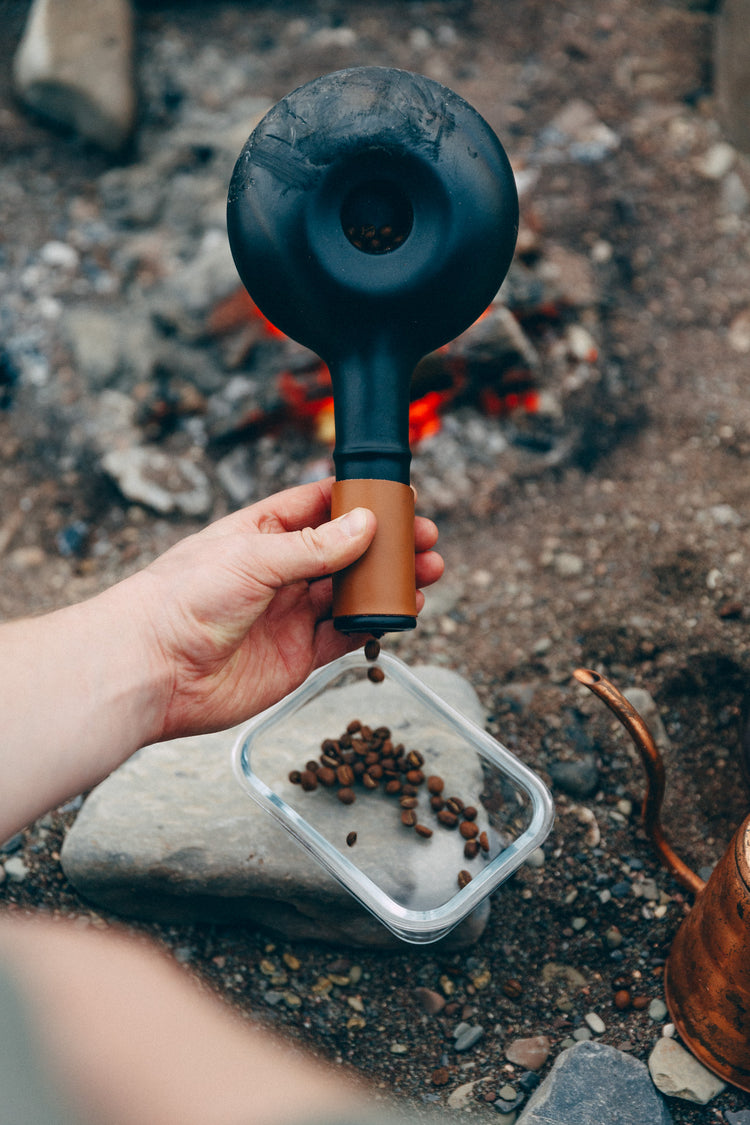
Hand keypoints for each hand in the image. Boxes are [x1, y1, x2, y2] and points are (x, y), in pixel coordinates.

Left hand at [130, 478, 442, 738]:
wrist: (152, 670)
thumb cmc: (182, 601)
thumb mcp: (252, 557)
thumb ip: (313, 546)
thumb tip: (364, 525)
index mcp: (261, 532)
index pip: (318, 506)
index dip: (358, 501)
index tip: (397, 497)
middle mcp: (277, 572)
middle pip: (344, 551)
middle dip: (386, 545)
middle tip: (424, 541)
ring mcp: (288, 614)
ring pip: (350, 593)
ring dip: (387, 584)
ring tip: (426, 575)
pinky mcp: (296, 656)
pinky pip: (344, 637)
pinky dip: (373, 625)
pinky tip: (399, 613)